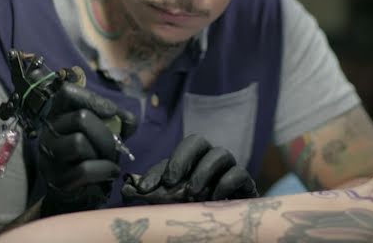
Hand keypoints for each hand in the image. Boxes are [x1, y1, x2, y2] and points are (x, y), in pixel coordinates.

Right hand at [38, 83, 136, 214]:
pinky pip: (84, 169)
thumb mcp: (108, 132)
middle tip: (113, 147)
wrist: (83, 192)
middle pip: (81, 118)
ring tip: (108, 160)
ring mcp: (49, 156)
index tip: (111, 112)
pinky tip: (110, 172)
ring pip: (79, 142)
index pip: (67, 92)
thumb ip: (118, 120)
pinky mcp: (55, 180)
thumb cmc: (96, 154)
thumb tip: (126, 119)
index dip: (92, 98)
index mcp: (60, 115)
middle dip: (106, 134)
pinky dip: (105, 170)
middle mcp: (48, 132)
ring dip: (104, 152)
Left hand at [121, 134, 257, 203]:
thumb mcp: (169, 204)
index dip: (158, 169)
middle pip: (198, 141)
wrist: (223, 230)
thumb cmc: (195, 213)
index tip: (144, 189)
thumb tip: (127, 187)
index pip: (175, 154)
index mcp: (192, 161)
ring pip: (221, 153)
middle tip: (171, 182)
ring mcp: (229, 170)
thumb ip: (151, 194)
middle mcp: (210, 160)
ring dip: (203, 171)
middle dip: (182, 158)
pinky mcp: (246, 186)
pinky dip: (226, 183)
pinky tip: (214, 199)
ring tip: (193, 192)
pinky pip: (239, 173)